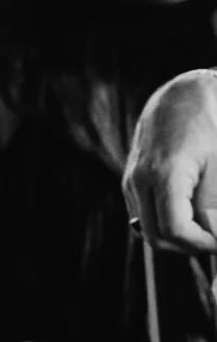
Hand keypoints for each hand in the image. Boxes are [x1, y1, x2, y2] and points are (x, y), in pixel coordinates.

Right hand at [124, 70, 216, 255]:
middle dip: (187, 245)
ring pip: (148, 229)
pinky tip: (189, 210)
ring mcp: (132, 180)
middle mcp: (139, 179)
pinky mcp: (132, 179)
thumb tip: (212, 235)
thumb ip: (212, 204)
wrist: (183, 95)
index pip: (174, 230)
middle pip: (156, 237)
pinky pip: (145, 214)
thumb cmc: (207, 125)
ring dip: (176, 236)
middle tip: (213, 237)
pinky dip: (166, 221)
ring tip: (204, 224)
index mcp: (162, 173)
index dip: (201, 243)